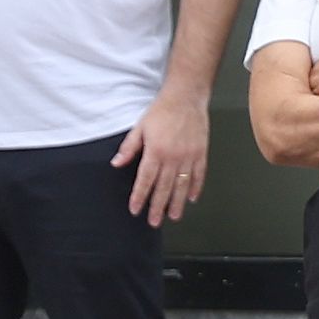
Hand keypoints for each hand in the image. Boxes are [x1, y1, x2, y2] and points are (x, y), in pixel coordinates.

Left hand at [115, 91, 212, 224]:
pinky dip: (195, 188)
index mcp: (156, 151)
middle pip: (164, 188)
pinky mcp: (200, 153)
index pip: (145, 180)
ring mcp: (189, 157)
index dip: (139, 196)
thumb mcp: (139, 127)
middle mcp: (173, 157)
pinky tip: (191, 198)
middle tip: (154, 221)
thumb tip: (117, 163)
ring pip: (182, 186)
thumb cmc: (162, 111)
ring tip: (174, 216)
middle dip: (158, 206)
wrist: (186, 98)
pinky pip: (199, 175)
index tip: (135, 209)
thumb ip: (129, 148)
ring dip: (177, 203)